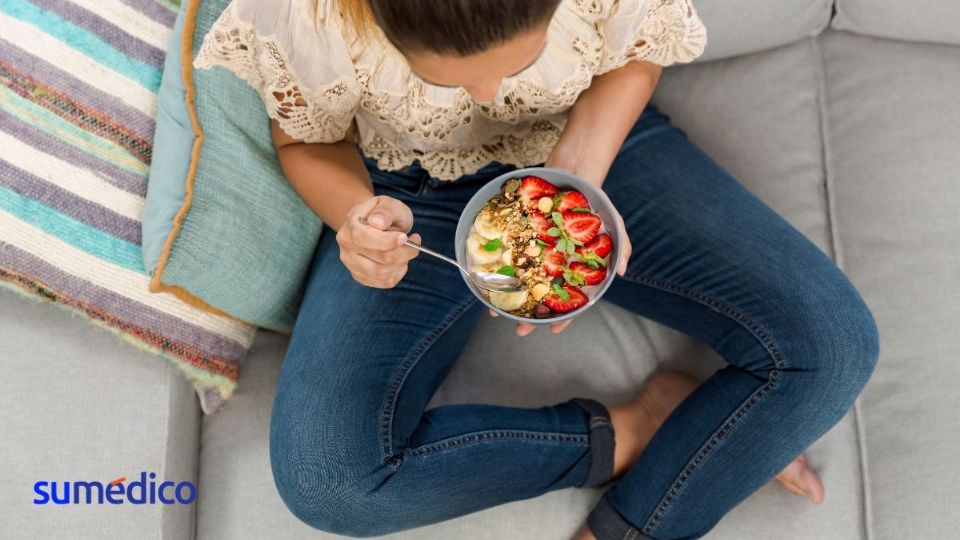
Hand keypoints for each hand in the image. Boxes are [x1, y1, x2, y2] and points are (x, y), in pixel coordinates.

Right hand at [336, 195, 420, 287]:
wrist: (373, 224)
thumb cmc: (383, 214)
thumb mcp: (388, 204)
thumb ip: (385, 210)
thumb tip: (378, 222)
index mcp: (350, 226)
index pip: (364, 238)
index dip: (387, 241)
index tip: (404, 237)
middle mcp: (347, 248)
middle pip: (379, 258)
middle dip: (403, 251)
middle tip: (414, 240)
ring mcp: (352, 265)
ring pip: (384, 273)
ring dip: (402, 262)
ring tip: (406, 249)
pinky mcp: (362, 277)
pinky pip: (386, 282)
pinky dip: (399, 271)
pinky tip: (399, 259)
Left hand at [489, 151, 632, 336]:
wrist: (573, 172)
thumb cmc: (596, 202)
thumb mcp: (613, 223)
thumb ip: (620, 247)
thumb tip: (619, 271)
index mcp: (574, 268)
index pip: (571, 300)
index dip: (564, 316)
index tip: (554, 329)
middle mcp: (553, 264)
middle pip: (541, 297)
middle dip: (530, 316)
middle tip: (520, 332)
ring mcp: (535, 252)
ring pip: (521, 281)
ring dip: (509, 298)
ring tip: (496, 312)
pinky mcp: (519, 237)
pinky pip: (507, 256)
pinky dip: (498, 268)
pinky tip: (487, 280)